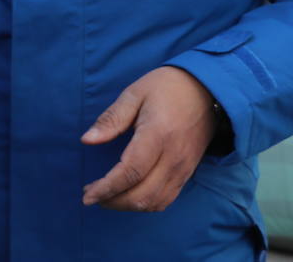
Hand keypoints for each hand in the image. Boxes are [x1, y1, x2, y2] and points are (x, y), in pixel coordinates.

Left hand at [80, 66, 217, 211]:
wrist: (206, 89)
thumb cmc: (166, 87)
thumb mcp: (134, 94)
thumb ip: (111, 119)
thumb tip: (86, 140)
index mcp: (157, 135)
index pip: (130, 172)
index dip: (107, 188)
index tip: (87, 195)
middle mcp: (173, 157)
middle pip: (142, 195)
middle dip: (113, 201)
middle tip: (91, 196)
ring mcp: (183, 168)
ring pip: (155, 202)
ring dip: (128, 206)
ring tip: (107, 197)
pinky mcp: (188, 172)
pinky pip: (167, 198)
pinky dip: (145, 204)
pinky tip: (129, 195)